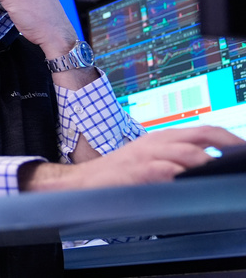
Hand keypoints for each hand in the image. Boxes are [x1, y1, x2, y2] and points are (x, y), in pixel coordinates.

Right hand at [21, 126, 245, 191]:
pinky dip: (183, 174)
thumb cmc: (118, 174)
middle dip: (228, 144)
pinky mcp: (138, 171)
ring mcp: (147, 155)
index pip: (203, 130)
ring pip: (187, 151)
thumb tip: (206, 167)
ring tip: (224, 169)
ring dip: (209, 161)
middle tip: (243, 154)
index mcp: (162, 137)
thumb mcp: (149, 160)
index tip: (242, 149)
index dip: (228, 138)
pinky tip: (193, 181)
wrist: (83, 182)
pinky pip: (166, 170)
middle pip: (201, 134)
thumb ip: (174, 160)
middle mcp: (157, 141)